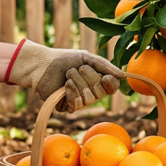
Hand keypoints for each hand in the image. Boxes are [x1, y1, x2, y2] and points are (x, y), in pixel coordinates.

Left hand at [6, 40, 124, 111]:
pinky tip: (64, 86)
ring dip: (77, 83)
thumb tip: (123, 76)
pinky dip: (71, 92)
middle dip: (89, 78)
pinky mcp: (67, 107)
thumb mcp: (87, 58)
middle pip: (101, 93)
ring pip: (89, 99)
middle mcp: (91, 92)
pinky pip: (76, 105)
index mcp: (98, 80)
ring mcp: (80, 100)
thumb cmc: (65, 59)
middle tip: (78, 69)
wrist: (43, 65)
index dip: (111, 84)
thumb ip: (105, 66)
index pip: (113, 87)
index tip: (106, 78)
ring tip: (68, 75)